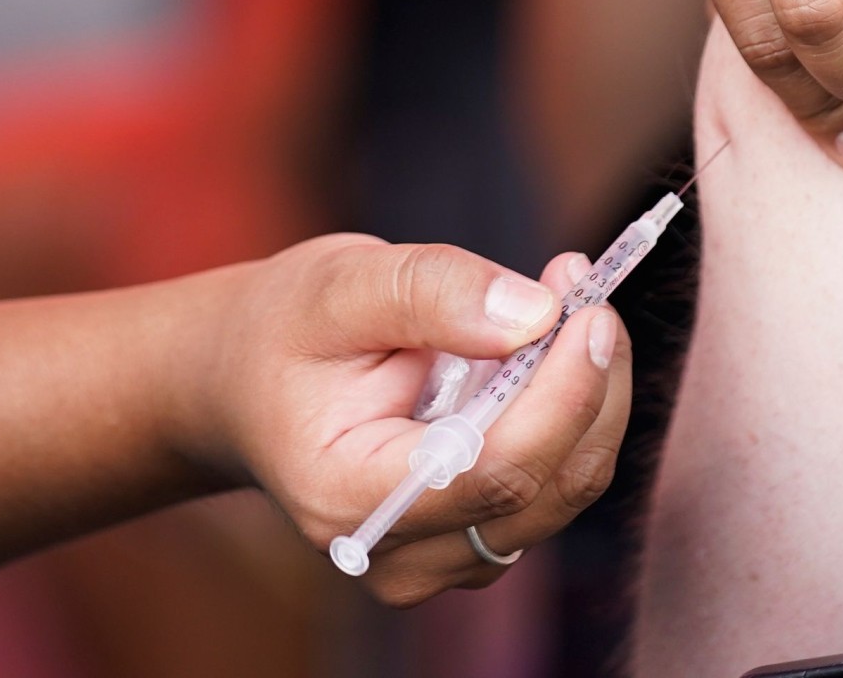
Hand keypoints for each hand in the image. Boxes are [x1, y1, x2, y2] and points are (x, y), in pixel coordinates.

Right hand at [190, 235, 629, 604]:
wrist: (251, 382)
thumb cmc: (288, 331)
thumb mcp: (339, 284)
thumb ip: (432, 291)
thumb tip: (537, 313)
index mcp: (347, 498)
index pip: (491, 473)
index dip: (560, 397)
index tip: (587, 312)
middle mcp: (398, 552)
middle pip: (546, 485)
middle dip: (587, 379)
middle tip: (579, 283)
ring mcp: (443, 558)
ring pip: (568, 485)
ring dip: (590, 390)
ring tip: (559, 304)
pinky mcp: (478, 539)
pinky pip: (561, 482)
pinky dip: (574, 411)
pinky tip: (542, 352)